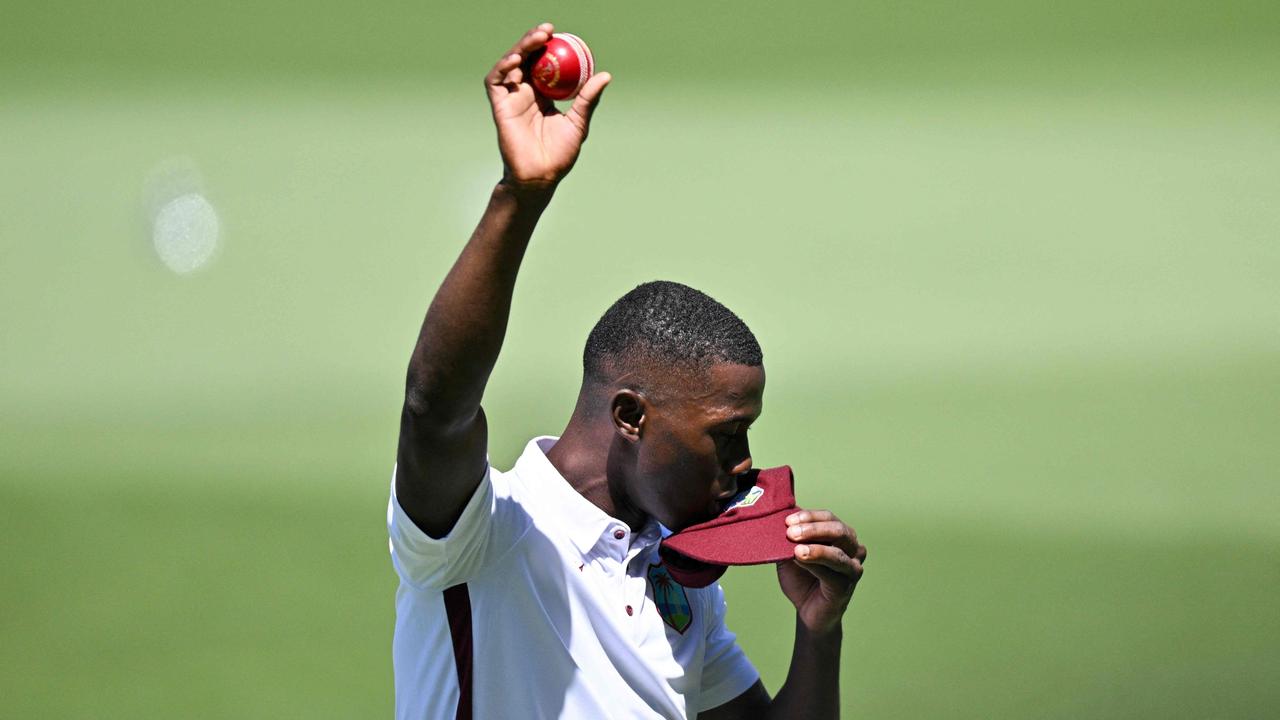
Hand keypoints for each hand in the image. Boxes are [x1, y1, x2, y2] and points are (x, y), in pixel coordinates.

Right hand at [485, 23, 611, 189]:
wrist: (540, 176)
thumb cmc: (560, 154)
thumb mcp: (579, 123)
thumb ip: (588, 99)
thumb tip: (605, 74)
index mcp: (544, 95)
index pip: (545, 64)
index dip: (550, 48)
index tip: (563, 35)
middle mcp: (525, 93)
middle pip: (527, 59)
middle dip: (534, 40)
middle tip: (549, 29)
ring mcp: (511, 98)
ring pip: (511, 64)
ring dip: (521, 48)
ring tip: (537, 38)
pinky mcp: (499, 106)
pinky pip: (496, 81)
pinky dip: (503, 67)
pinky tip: (517, 59)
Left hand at [777, 509, 866, 634]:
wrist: (807, 611)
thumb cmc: (802, 578)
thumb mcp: (792, 552)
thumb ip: (791, 537)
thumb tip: (779, 516)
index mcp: (842, 537)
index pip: (829, 518)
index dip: (809, 516)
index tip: (787, 520)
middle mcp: (853, 550)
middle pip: (838, 530)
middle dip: (813, 528)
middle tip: (790, 532)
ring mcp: (852, 569)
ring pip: (838, 552)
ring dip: (815, 547)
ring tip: (796, 549)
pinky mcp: (846, 587)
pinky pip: (832, 574)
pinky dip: (815, 564)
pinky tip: (800, 560)